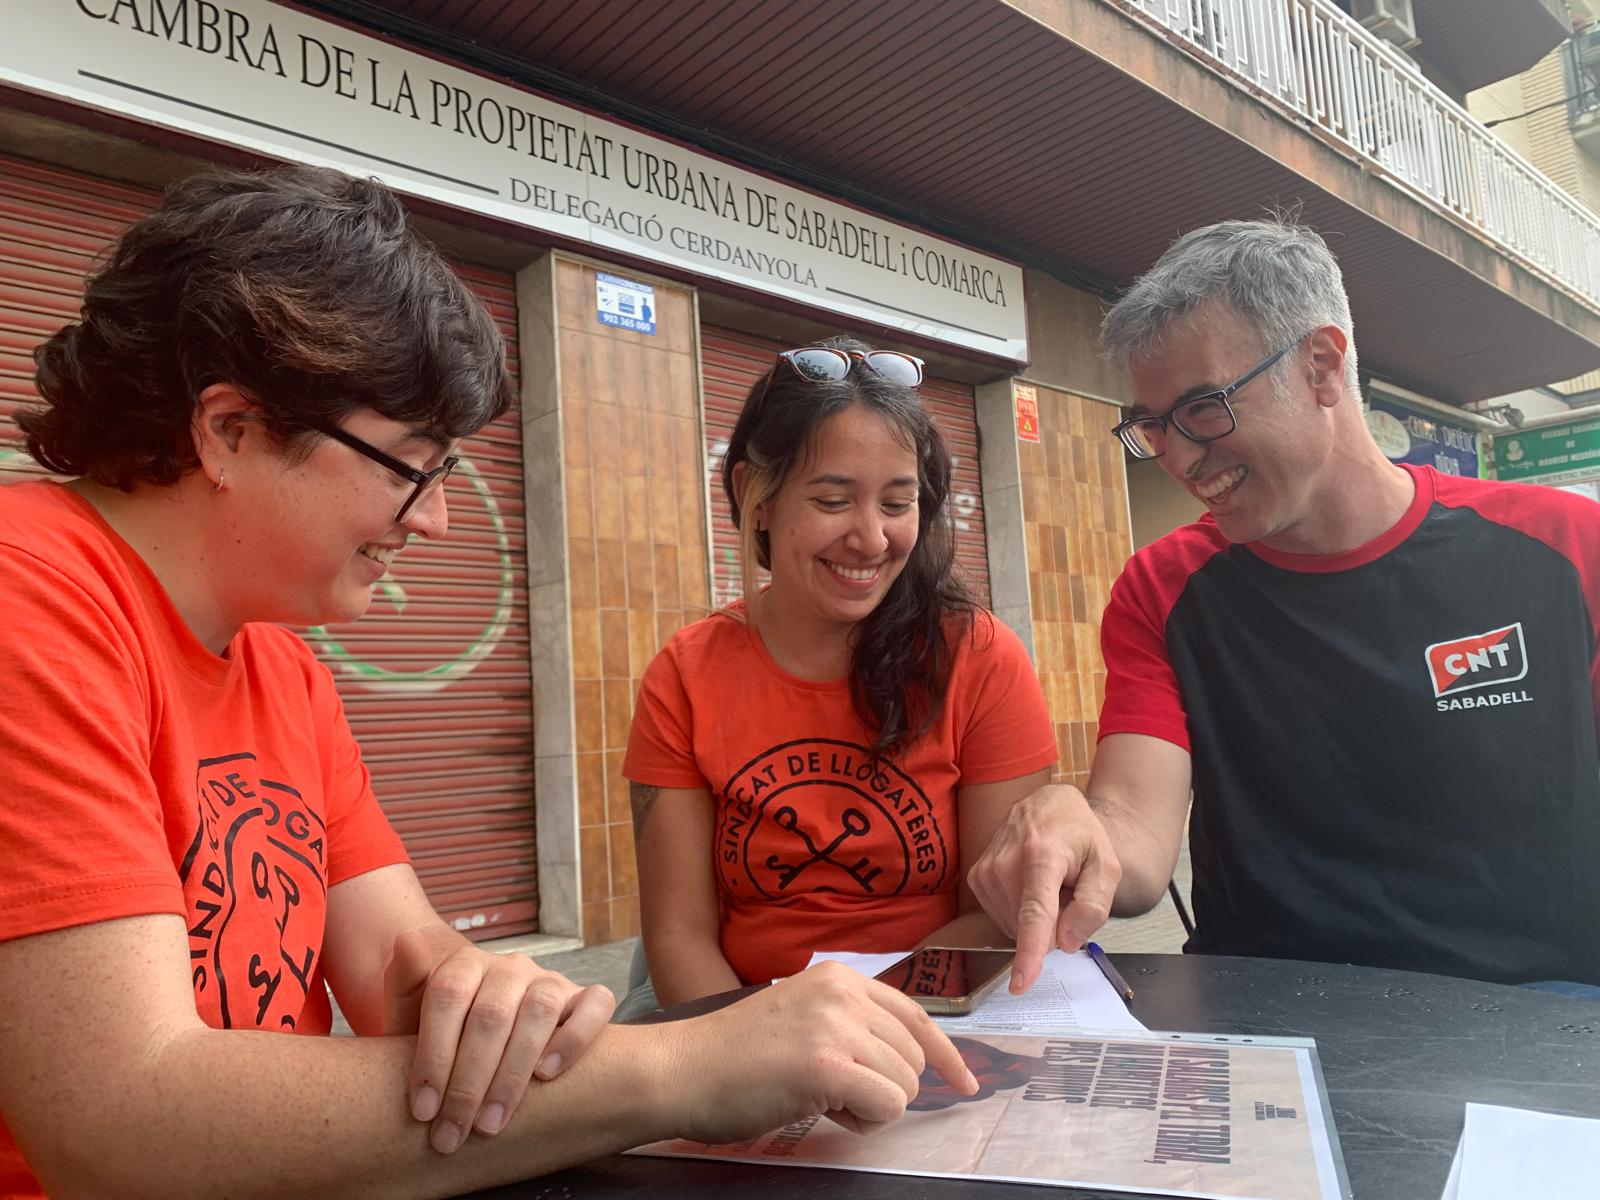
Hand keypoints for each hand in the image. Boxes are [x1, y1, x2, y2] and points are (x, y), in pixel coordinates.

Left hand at [384, 927, 615, 1152]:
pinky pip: (594, 1006)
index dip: (433, 1055)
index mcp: (465, 963)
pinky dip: (574, 1038)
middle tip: (453, 1134)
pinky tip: (547, 1075)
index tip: (422, 1110)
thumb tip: (406, 941)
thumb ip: (406, 982)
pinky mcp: (583, 998)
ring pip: (539, 1012)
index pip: (447, 996)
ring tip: (490, 1124)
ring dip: (512, 1074)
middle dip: (468, 1083)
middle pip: (490, 1015)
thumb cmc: (445, 1037)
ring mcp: (549, 980)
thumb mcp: (413, 1015)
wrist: (486, 1038)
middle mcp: (510, 966)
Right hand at [663, 962, 978, 1144]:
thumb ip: (851, 1027)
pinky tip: (822, 1110)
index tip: (966, 1081)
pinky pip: (886, 1108)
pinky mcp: (828, 1066)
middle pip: (914, 1058)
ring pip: (905, 1086)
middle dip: (885, 1089)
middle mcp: (844, 993)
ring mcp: (837, 1027)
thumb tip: (907, 1063)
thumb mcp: (802, 1017)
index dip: (945, 1054)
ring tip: (819, 1098)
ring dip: (871, 1107)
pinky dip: (863, 1122)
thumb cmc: (734, 1056)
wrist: (681, 1070)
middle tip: (832, 1093)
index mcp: (839, 977)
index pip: (915, 1015)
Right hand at [967, 784, 1120, 993]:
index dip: (1029, 952)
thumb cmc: (1080, 835)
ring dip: (1037, 917)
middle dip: (1055, 922)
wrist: (1049, 805)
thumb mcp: (1106, 866)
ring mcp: (986, 871)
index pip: (1035, 913)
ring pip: (1016, 927)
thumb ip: (1093, 907)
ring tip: (1047, 882)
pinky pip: (1004, 918)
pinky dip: (1021, 911)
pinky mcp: (976, 878)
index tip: (1020, 984)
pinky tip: (1029, 885)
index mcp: (1042, 856)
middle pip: (1031, 927)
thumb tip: (1065, 942)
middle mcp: (1006, 862)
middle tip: (1065, 888)